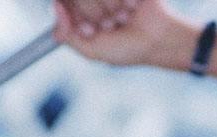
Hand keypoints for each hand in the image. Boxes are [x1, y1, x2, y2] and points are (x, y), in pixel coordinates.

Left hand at [53, 0, 188, 67]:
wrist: (161, 40)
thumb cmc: (130, 49)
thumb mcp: (93, 50)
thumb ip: (67, 36)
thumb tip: (55, 5)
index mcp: (83, 16)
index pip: (63, 4)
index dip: (74, 15)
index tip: (89, 28)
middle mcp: (94, 1)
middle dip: (95, 14)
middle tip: (111, 26)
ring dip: (111, 6)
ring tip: (123, 18)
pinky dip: (123, 1)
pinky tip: (132, 8)